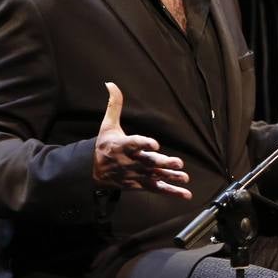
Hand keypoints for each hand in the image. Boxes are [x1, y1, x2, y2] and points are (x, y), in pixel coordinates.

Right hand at [94, 82, 191, 198]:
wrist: (92, 171)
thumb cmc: (104, 145)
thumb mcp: (107, 125)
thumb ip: (114, 105)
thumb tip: (111, 83)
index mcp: (122, 145)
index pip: (133, 143)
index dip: (144, 143)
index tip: (155, 144)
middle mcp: (130, 161)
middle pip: (148, 162)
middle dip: (163, 162)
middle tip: (178, 162)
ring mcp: (136, 174)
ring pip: (155, 176)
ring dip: (170, 177)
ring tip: (184, 177)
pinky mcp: (140, 184)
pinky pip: (157, 189)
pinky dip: (171, 192)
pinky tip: (186, 194)